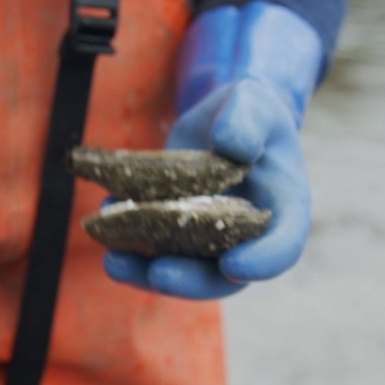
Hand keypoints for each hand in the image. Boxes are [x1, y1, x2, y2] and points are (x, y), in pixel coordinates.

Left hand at [103, 1, 321, 298]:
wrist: (216, 125)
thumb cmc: (244, 114)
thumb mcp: (252, 103)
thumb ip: (247, 120)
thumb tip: (232, 145)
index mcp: (280, 208)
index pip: (282, 245)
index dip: (262, 260)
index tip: (234, 266)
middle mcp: (245, 237)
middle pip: (224, 275)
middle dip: (190, 281)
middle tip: (158, 274)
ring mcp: (207, 241)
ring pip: (182, 272)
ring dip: (146, 274)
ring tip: (114, 263)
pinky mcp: (175, 235)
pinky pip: (153, 252)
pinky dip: (128, 248)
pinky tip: (103, 232)